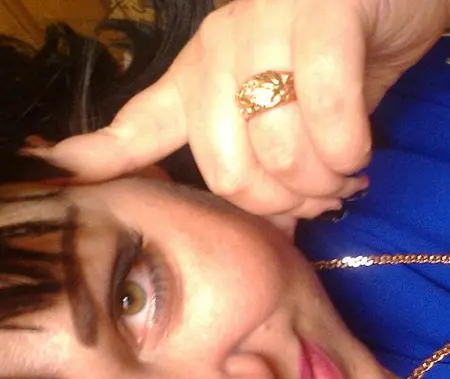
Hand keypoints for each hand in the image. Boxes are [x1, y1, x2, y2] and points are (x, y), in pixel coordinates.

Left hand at [26, 0, 448, 216]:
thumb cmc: (338, 64)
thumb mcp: (292, 122)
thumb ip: (274, 176)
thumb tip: (275, 240)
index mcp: (198, 78)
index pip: (135, 127)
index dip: (94, 157)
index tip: (53, 174)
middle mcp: (218, 52)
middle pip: (225, 172)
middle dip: (278, 204)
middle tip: (314, 198)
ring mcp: (263, 26)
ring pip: (276, 150)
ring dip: (319, 183)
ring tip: (341, 176)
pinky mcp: (320, 12)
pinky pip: (323, 110)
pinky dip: (345, 150)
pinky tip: (357, 154)